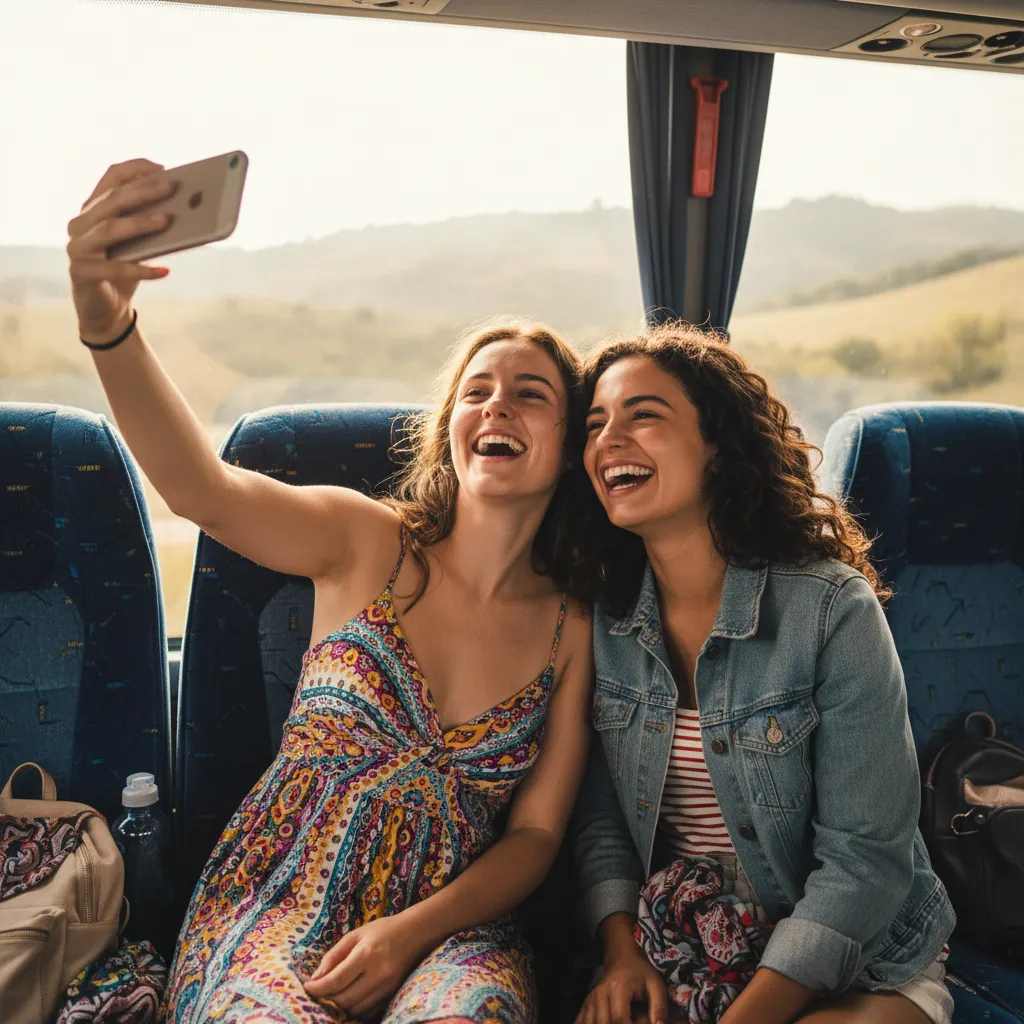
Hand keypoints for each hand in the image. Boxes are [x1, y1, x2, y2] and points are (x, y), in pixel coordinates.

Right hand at [67, 159, 173, 342]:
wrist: (108, 310)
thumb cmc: (126, 268)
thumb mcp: (140, 243)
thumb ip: (151, 224)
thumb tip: (187, 210)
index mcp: (94, 208)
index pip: (110, 177)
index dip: (135, 169)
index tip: (162, 167)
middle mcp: (80, 223)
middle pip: (112, 200)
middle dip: (143, 192)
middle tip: (172, 188)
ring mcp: (77, 248)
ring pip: (109, 229)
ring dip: (140, 223)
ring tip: (167, 221)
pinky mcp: (81, 273)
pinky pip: (113, 268)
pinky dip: (141, 269)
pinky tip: (165, 271)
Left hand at [303, 915, 422, 1016]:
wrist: (416, 933)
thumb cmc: (383, 930)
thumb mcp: (356, 934)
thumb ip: (334, 955)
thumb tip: (315, 977)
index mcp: (367, 954)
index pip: (336, 980)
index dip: (317, 988)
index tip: (307, 987)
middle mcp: (378, 974)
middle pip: (344, 999)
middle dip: (327, 999)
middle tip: (319, 992)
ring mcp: (387, 987)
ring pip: (355, 1009)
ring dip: (340, 1006)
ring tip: (333, 995)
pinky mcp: (393, 995)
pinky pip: (368, 1012)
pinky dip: (355, 1010)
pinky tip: (350, 999)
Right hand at [576, 946, 668, 1023]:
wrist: (621, 956)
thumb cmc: (640, 971)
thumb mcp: (655, 984)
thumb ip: (659, 1006)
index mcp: (619, 988)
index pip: (619, 1018)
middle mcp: (601, 994)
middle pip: (603, 1023)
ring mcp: (592, 998)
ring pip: (591, 1022)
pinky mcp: (587, 1002)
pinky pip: (581, 1019)